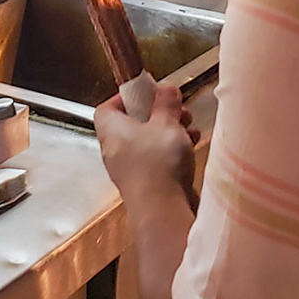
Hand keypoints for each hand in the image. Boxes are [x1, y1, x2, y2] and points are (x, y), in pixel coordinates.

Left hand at [95, 83, 199, 209]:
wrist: (162, 209)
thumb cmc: (157, 165)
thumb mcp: (166, 122)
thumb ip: (166, 103)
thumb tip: (165, 90)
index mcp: (112, 130)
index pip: (108, 107)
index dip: (127, 97)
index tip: (147, 92)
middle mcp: (115, 150)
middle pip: (132, 124)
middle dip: (157, 115)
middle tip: (175, 110)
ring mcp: (129, 169)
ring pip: (147, 143)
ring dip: (168, 133)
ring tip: (188, 128)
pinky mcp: (145, 184)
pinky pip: (157, 161)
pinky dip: (172, 152)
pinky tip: (190, 148)